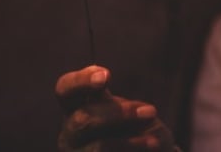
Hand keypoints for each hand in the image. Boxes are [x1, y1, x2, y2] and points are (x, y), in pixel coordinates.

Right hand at [55, 65, 175, 150]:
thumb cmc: (136, 129)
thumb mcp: (125, 110)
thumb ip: (111, 102)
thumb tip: (102, 87)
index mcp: (75, 108)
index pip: (64, 89)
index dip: (81, 81)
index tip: (107, 76)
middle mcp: (70, 133)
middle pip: (83, 119)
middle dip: (119, 114)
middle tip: (151, 111)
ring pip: (98, 147)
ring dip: (131, 142)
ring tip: (156, 141)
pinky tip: (154, 150)